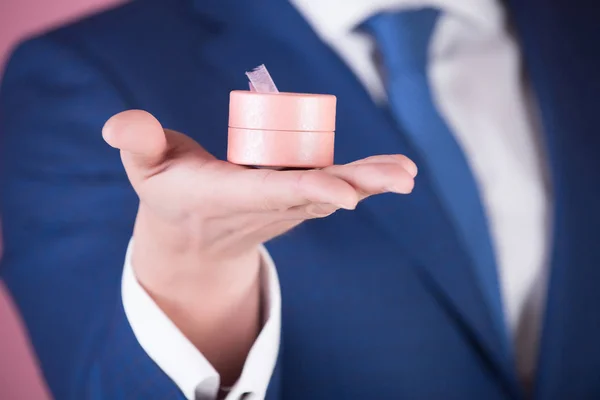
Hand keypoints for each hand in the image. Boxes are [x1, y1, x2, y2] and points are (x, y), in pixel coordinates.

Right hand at [102, 109, 416, 382]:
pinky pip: (335, 187)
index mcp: (232, 195)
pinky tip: (397, 172)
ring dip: (372, 182)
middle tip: (400, 179)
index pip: (273, 192)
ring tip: (407, 173)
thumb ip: (136, 142)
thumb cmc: (171, 194)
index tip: (345, 193)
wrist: (194, 238)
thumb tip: (121, 125)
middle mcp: (267, 204)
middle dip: (358, 185)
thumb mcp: (147, 167)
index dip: (308, 189)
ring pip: (333, 191)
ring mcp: (287, 205)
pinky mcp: (298, 200)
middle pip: (317, 192)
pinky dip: (367, 180)